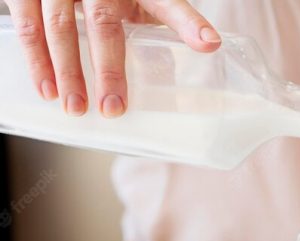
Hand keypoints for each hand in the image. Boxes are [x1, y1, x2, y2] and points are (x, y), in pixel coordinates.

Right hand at [5, 0, 220, 116]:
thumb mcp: (143, 2)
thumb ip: (164, 26)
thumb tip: (198, 56)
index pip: (166, 2)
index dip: (189, 22)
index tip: (209, 44)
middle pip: (104, 22)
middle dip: (109, 67)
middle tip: (112, 108)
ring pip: (60, 26)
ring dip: (66, 70)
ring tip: (76, 108)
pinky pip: (27, 24)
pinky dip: (36, 59)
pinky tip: (46, 90)